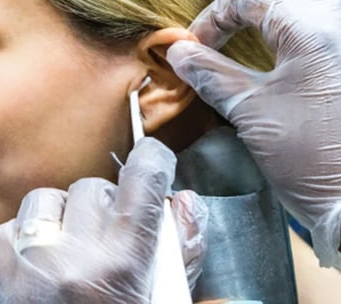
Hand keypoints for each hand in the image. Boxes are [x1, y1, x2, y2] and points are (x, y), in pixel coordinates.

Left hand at [0, 137, 207, 303]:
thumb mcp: (164, 295)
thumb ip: (184, 245)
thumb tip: (182, 198)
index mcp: (123, 264)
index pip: (142, 182)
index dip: (152, 159)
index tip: (152, 157)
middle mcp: (75, 260)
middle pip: (93, 188)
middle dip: (105, 205)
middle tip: (107, 235)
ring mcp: (32, 264)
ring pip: (48, 198)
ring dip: (63, 215)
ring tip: (71, 247)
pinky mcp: (0, 271)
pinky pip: (11, 224)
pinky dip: (28, 234)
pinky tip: (40, 260)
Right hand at [167, 0, 340, 267]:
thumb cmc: (306, 155)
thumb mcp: (251, 111)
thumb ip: (211, 75)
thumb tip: (178, 52)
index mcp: (312, 33)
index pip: (252, 0)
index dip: (213, 18)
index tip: (192, 46)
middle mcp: (332, 31)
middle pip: (271, 8)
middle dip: (233, 21)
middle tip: (209, 46)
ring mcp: (336, 53)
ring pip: (287, 24)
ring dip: (252, 33)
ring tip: (228, 52)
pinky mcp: (336, 74)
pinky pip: (300, 45)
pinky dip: (271, 50)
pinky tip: (258, 67)